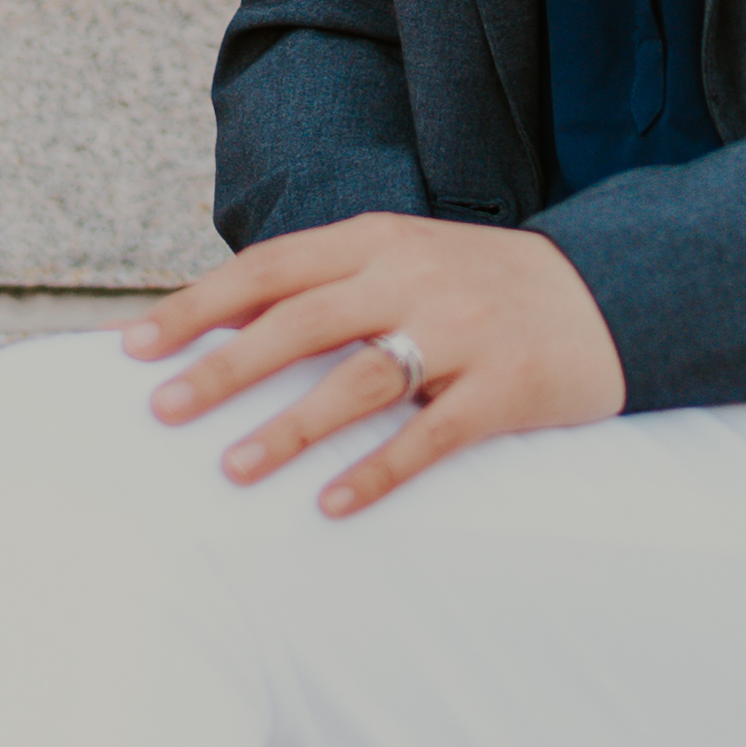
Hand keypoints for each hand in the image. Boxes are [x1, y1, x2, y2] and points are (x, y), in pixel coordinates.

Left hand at [128, 211, 622, 513]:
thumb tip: (222, 324)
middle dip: (226, 368)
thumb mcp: (404, 259)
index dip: (199, 306)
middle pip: (302, 321)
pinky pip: (432, 435)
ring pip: (361, 379)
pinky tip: (332, 505)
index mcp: (378, 241)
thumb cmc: (480, 283)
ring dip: (292, 427)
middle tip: (164, 410)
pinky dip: (379, 470)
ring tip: (233, 469)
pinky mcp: (505, 388)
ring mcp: (463, 332)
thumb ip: (326, 284)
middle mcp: (413, 278)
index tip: (136, 346)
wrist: (609, 291)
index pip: (270, 268)